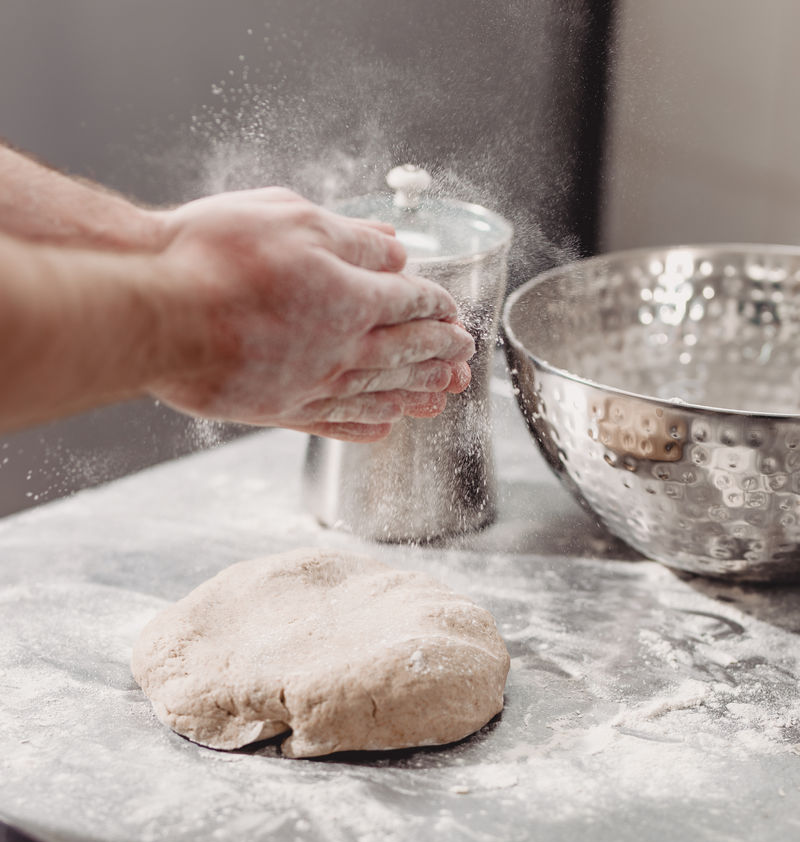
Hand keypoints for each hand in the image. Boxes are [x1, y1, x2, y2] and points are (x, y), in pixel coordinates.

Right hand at [149, 188, 473, 439]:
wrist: (154, 311)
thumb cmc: (212, 256)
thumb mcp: (292, 218)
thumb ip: (351, 239)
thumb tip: (394, 249)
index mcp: (351, 297)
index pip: (411, 301)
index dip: (437, 304)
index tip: (453, 310)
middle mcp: (340, 349)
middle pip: (405, 353)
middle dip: (440, 353)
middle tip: (465, 358)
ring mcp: (310, 385)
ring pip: (380, 393)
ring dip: (416, 394)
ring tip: (443, 398)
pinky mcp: (278, 410)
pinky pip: (336, 423)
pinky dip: (365, 426)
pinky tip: (384, 429)